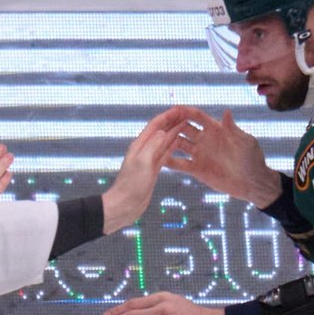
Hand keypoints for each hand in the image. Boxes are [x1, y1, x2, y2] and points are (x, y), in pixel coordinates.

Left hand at [101, 108, 184, 233]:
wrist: (124, 205)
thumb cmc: (131, 185)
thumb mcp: (143, 163)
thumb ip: (152, 146)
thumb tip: (162, 131)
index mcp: (140, 145)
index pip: (155, 125)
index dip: (168, 116)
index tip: (181, 109)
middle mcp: (144, 149)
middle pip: (161, 130)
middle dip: (173, 121)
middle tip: (189, 114)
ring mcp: (149, 159)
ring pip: (164, 141)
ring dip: (175, 132)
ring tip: (187, 125)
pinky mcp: (153, 169)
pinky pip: (164, 154)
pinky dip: (172, 146)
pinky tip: (180, 143)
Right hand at [167, 106, 281, 207]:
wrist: (252, 183)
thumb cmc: (252, 159)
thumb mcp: (244, 142)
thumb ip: (233, 129)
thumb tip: (226, 112)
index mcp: (216, 130)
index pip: (197, 117)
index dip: (186, 111)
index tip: (173, 108)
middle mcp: (204, 139)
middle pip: (183, 128)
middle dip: (171, 124)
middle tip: (158, 123)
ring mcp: (199, 154)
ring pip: (178, 144)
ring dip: (167, 141)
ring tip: (154, 141)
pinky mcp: (196, 169)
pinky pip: (180, 164)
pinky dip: (169, 161)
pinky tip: (157, 159)